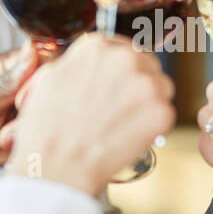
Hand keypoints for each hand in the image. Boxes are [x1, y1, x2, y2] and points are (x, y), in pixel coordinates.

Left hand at [0, 44, 38, 213]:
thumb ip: (2, 84)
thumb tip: (32, 51)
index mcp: (6, 71)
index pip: (42, 58)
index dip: (40, 77)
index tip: (22, 101)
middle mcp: (23, 90)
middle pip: (55, 86)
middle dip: (37, 109)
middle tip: (7, 129)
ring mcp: (33, 116)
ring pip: (58, 113)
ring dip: (33, 130)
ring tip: (2, 143)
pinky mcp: (39, 140)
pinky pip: (55, 138)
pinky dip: (40, 146)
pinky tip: (15, 154)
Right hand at [4, 34, 175, 196]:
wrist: (56, 167)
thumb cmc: (47, 129)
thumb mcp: (51, 78)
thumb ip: (80, 62)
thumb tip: (96, 61)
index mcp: (98, 46)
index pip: (123, 48)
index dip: (120, 69)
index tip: (117, 83)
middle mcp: (125, 58)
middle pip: (146, 65)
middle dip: (137, 84)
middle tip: (119, 109)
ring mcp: (146, 85)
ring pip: (161, 87)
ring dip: (149, 103)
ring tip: (122, 125)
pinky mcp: (161, 112)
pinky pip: (165, 114)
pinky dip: (153, 127)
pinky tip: (129, 137)